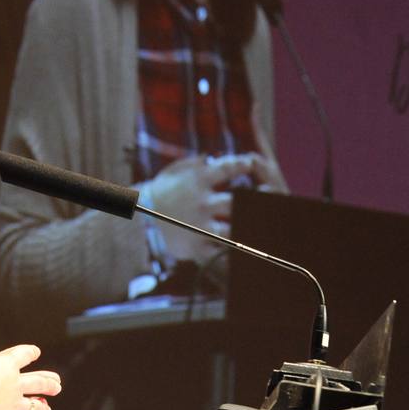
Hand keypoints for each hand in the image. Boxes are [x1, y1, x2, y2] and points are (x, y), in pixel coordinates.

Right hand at [0, 317, 60, 409]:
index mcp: (5, 365)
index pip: (22, 355)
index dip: (29, 353)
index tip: (36, 352)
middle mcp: (15, 384)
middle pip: (37, 382)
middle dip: (48, 383)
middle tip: (57, 384)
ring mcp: (13, 404)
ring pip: (33, 406)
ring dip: (41, 408)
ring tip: (48, 409)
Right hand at [145, 153, 272, 261]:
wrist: (137, 219)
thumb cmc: (162, 191)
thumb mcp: (176, 171)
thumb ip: (198, 164)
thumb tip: (216, 158)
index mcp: (198, 181)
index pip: (229, 168)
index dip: (244, 164)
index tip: (251, 163)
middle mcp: (202, 203)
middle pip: (239, 202)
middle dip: (258, 200)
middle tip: (271, 198)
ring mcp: (200, 226)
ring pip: (234, 229)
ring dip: (247, 227)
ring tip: (261, 227)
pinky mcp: (196, 246)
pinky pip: (220, 251)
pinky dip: (233, 251)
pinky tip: (245, 248)